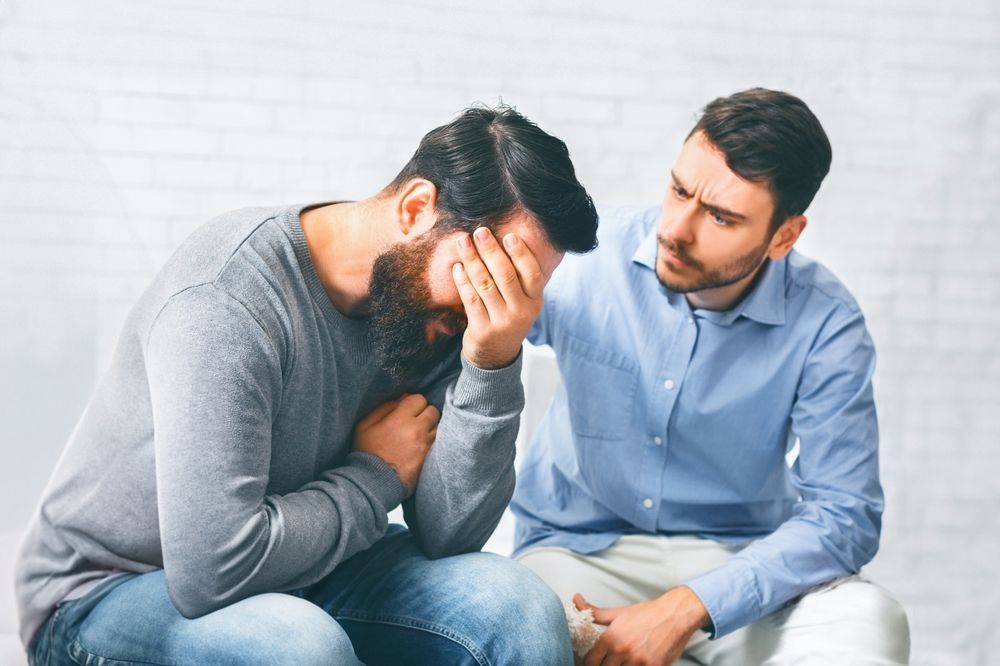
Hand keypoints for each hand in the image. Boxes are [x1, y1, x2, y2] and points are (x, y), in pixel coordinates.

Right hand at [352, 394, 439, 494]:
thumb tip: (402, 398)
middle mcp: (417, 430)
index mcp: (400, 419)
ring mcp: (425, 445)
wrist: (373, 482)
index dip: (413, 403)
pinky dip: (432, 440)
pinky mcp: (430, 458)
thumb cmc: (367, 452)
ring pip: (438, 426)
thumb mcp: (365, 425)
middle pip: (433, 410)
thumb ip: (384, 408)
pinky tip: (421, 444)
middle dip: (424, 413)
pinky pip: (438, 441)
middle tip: (415, 421)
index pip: (419, 399)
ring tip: (419, 433)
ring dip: (430, 427)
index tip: (407, 410)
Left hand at [452, 228, 545, 368]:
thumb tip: (502, 240)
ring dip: (472, 260)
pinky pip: (471, 299)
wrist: (496, 356)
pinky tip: (457, 267)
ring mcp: (502, 322)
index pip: (532, 273)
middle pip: (506, 275)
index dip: (520, 254)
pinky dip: (462, 281)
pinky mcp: (482, 330)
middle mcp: (521, 312)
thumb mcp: (522, 303)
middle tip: (480, 232)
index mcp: (535, 302)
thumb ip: (518, 278)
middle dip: (491, 250)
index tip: (508, 236)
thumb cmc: (508, 319)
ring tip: (463, 242)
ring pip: (485, 285)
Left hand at [577, 586, 709, 665]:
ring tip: (621, 663)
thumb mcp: (619, 613)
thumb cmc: (647, 613)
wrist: (676, 614)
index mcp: (612, 637)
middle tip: (607, 663)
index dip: (588, 664)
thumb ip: (595, 613)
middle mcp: (623, 650)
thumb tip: (576, 600)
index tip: (590, 664)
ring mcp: (639, 661)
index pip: (591, 660)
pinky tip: (636, 665)